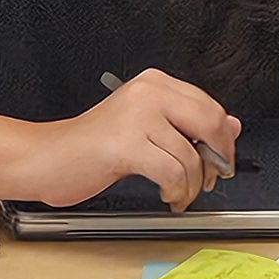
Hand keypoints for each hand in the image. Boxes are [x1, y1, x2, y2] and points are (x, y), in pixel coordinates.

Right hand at [22, 71, 237, 208]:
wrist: (47, 158)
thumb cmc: (92, 147)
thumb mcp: (147, 129)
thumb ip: (188, 125)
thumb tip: (232, 127)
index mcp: (154, 84)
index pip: (210, 106)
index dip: (224, 139)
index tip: (222, 160)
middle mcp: (148, 93)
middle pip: (210, 122)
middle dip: (218, 158)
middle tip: (212, 179)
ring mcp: (136, 116)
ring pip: (191, 155)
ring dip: (193, 185)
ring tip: (180, 193)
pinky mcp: (125, 144)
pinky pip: (172, 171)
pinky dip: (177, 190)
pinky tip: (169, 195)